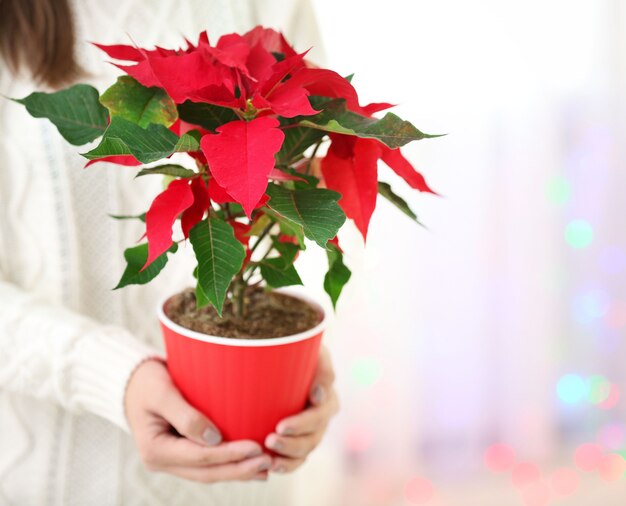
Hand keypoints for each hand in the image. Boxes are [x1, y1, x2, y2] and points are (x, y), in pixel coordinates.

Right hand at [125, 359, 271, 481]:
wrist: (130, 381)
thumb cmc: (147, 380)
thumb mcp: (162, 392)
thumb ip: (185, 415)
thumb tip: (214, 439)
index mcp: (155, 449)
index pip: (200, 457)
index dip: (229, 455)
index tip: (256, 447)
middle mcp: (162, 461)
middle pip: (207, 472)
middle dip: (239, 469)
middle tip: (268, 462)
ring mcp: (171, 460)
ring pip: (208, 472)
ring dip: (237, 471)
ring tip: (266, 467)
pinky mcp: (180, 452)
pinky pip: (207, 463)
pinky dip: (228, 463)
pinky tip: (249, 461)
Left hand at [265, 346, 339, 472]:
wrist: (281, 362)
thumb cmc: (295, 351)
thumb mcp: (312, 350)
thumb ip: (321, 366)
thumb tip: (319, 394)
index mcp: (327, 396)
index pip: (320, 414)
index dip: (303, 423)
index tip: (281, 425)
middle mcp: (322, 416)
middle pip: (313, 437)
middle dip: (293, 443)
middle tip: (269, 439)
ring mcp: (311, 431)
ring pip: (305, 451)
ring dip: (288, 457)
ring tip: (267, 456)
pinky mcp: (298, 440)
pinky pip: (296, 459)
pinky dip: (286, 465)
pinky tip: (271, 466)